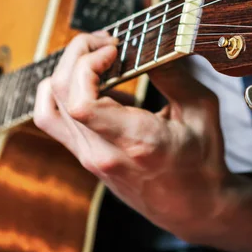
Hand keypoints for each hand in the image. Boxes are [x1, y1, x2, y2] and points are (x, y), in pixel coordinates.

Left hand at [33, 31, 230, 237]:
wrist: (192, 209)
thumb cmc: (202, 162)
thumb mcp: (201, 110)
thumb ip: (173, 74)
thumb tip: (149, 42)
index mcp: (136, 141)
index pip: (80, 103)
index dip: (87, 65)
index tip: (113, 50)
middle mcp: (103, 152)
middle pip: (60, 93)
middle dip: (77, 55)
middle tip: (105, 42)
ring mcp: (89, 158)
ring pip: (49, 105)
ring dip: (65, 71)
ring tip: (94, 58)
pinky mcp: (85, 158)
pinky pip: (54, 120)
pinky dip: (62, 93)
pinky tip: (92, 84)